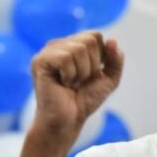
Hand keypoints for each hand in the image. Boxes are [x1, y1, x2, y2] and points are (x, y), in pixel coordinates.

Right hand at [30, 31, 123, 145]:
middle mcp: (59, 44)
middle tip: (80, 81)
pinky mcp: (40, 61)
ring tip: (71, 83)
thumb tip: (113, 40)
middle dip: (92, 65)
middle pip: (90, 40)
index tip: (92, 74)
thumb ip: (116, 60)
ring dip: (81, 72)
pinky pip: (65, 58)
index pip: (96, 36)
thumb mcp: (109, 79)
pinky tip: (63, 83)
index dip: (101, 57)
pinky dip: (70, 75)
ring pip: (78, 49)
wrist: (69, 120)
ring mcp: (48, 51)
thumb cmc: (85, 100)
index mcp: (73, 44)